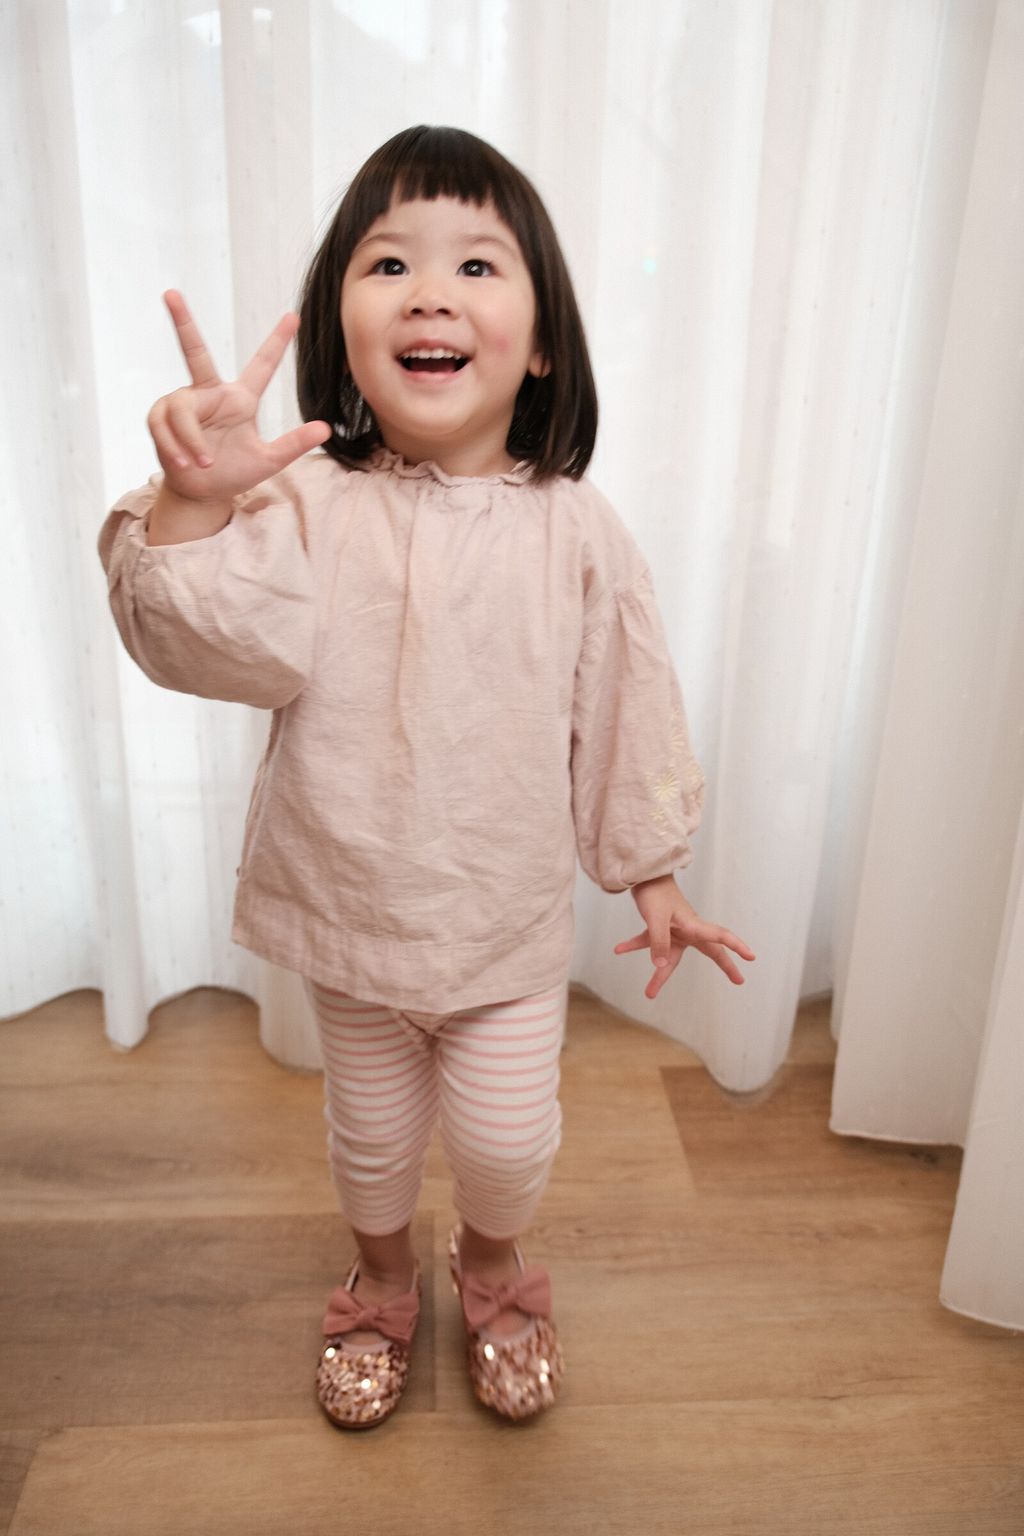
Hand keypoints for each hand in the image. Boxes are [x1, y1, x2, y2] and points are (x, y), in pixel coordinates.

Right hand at [146, 290, 331, 503]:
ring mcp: (182, 402)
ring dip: (192, 441)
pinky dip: (176, 447)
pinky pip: (165, 425)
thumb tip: (326, 428)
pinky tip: (183, 464)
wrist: (202, 493)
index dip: (277, 341)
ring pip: (182, 410)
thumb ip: (294, 444)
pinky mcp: (160, 416)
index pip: (262, 365)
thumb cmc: (234, 473)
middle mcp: (210, 393)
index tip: (294, 316)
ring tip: (203, 463)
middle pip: (195, 352)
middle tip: (171, 292)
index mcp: (240, 399)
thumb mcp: (268, 461)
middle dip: (182, 321)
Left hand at [613, 873, 755, 1000]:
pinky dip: (633, 945)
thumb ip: (658, 942)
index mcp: (693, 925)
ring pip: (672, 957)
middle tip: (740, 981)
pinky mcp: (659, 926)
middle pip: (710, 951)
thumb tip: (661, 965)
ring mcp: (674, 929)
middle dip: (725, 965)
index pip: (720, 937)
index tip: (752, 957)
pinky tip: (618, 949)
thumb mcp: (655, 919)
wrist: (642, 873)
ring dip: (659, 976)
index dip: (736, 947)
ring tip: (649, 994)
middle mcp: (688, 929)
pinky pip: (648, 942)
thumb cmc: (654, 893)